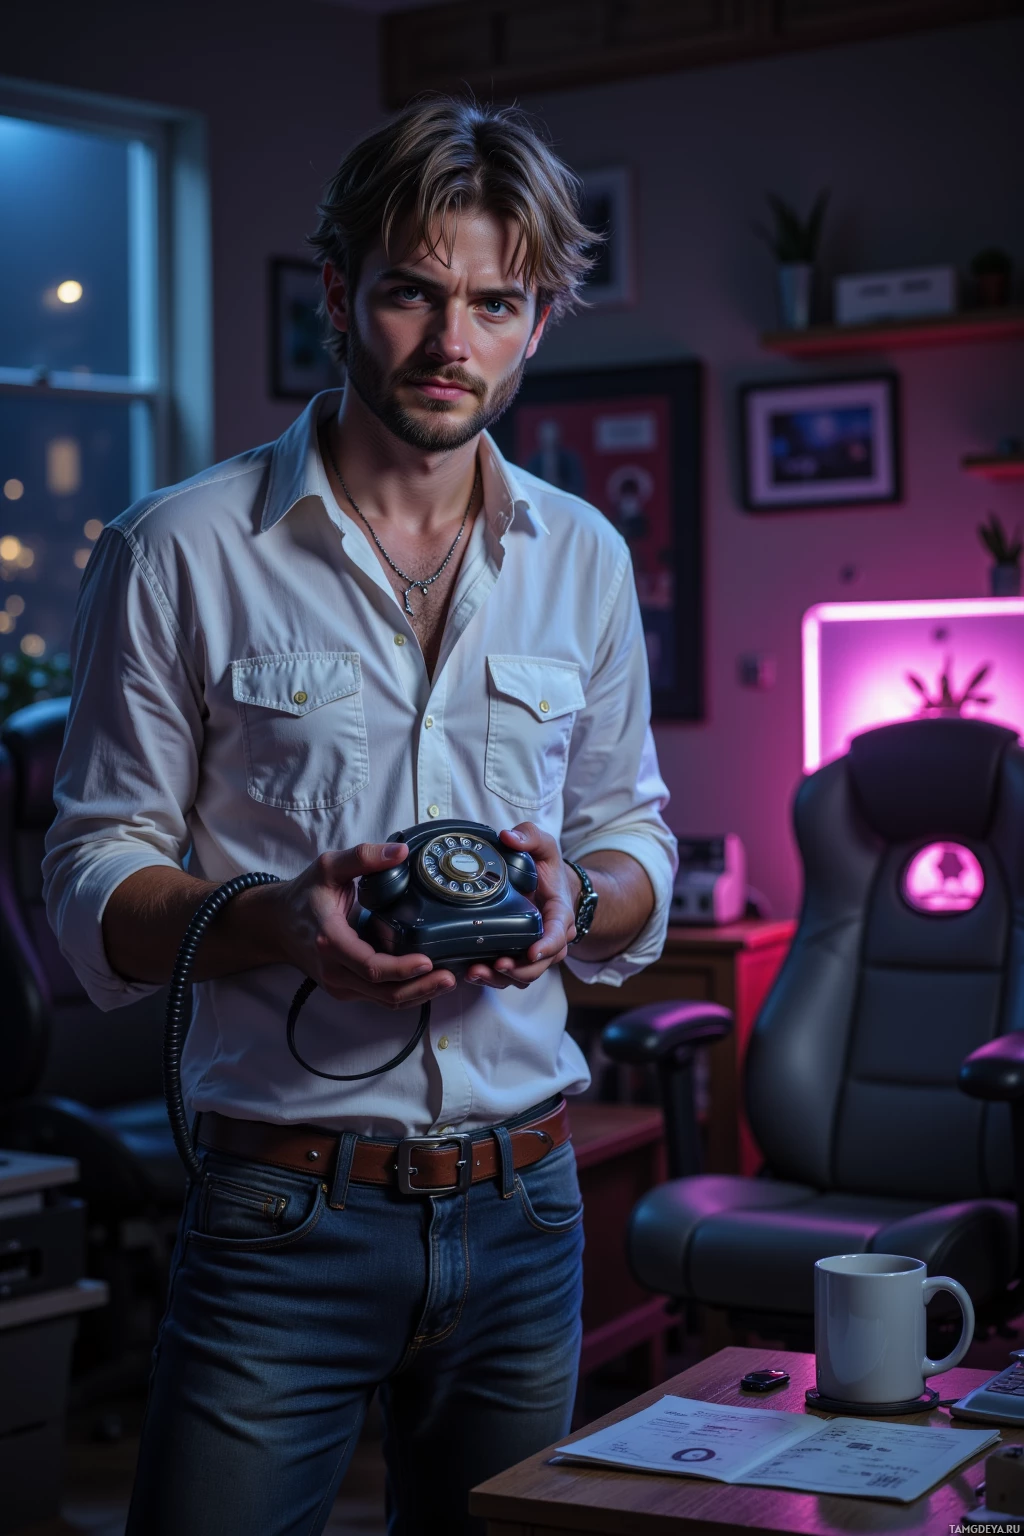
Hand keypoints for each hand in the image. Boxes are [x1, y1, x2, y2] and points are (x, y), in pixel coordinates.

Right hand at [256, 842, 455, 1009]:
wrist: (276, 924)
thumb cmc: (304, 895)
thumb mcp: (329, 867)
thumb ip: (363, 857)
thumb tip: (401, 852)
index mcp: (330, 940)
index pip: (370, 967)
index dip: (401, 969)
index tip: (427, 961)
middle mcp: (334, 969)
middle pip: (383, 992)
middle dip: (420, 988)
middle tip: (451, 977)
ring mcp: (339, 983)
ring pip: (384, 1000)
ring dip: (417, 994)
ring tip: (447, 980)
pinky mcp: (346, 988)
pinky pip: (379, 997)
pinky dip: (405, 992)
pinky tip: (427, 981)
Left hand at [464, 822, 576, 989]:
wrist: (548, 885)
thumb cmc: (546, 868)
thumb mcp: (543, 846)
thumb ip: (530, 836)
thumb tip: (509, 836)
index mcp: (559, 913)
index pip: (559, 934)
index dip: (547, 945)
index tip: (532, 952)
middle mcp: (551, 937)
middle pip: (541, 963)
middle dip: (521, 969)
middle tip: (497, 965)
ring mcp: (535, 950)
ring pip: (525, 974)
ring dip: (503, 978)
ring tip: (477, 972)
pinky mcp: (518, 956)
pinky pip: (510, 975)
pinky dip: (493, 977)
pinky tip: (472, 972)